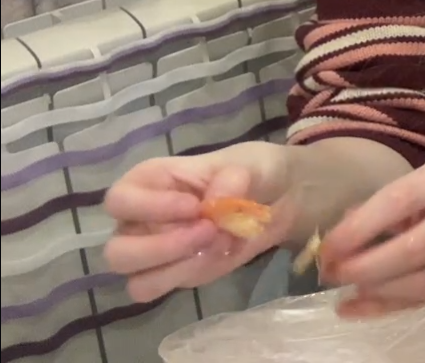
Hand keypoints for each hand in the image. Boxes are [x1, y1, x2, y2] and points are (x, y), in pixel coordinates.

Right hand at [102, 142, 295, 301]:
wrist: (279, 198)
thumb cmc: (252, 171)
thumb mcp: (251, 163)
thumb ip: (234, 178)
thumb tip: (217, 201)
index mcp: (148, 182)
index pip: (119, 201)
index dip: (151, 207)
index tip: (194, 205)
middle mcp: (139, 220)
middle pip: (117, 252)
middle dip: (163, 248)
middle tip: (208, 230)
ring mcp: (153, 252)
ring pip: (137, 280)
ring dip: (179, 267)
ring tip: (219, 242)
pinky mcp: (174, 273)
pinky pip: (164, 288)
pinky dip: (192, 275)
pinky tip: (220, 254)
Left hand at [319, 153, 424, 318]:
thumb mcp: (422, 178)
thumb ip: (383, 205)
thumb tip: (339, 240)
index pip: (400, 201)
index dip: (359, 229)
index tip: (327, 249)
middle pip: (416, 248)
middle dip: (367, 267)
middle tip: (332, 275)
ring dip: (380, 292)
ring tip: (346, 294)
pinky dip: (394, 305)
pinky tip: (363, 306)